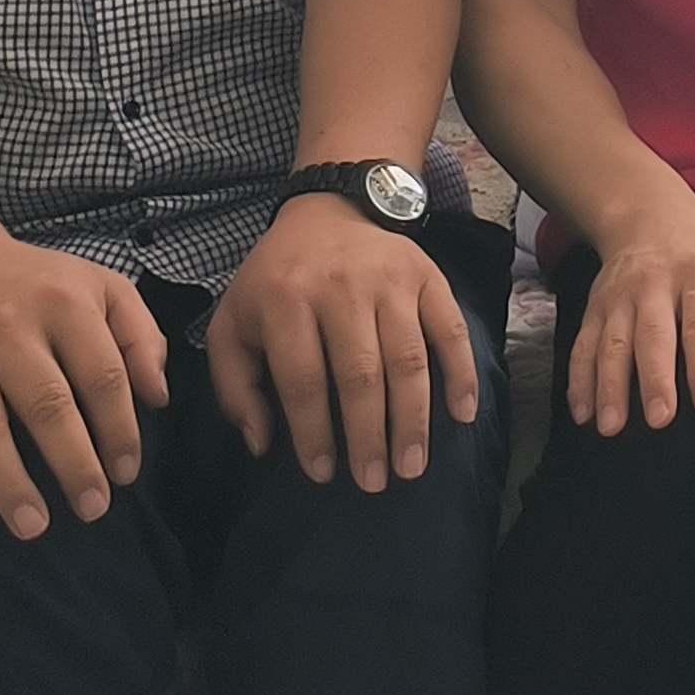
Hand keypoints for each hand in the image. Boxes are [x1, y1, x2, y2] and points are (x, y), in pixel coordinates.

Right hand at [0, 236, 170, 546]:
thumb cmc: (39, 290)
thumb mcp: (102, 288)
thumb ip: (141, 337)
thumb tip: (159, 398)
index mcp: (62, 304)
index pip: (102, 374)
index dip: (119, 428)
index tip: (127, 474)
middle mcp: (5, 329)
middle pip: (46, 404)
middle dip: (73, 463)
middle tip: (94, 509)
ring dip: (7, 484)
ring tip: (33, 527)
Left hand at [209, 191, 479, 490]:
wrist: (328, 212)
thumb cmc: (275, 283)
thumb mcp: (232, 326)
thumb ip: (235, 386)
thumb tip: (261, 444)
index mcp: (285, 300)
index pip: (303, 379)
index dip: (314, 433)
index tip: (323, 475)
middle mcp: (340, 286)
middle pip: (360, 373)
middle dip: (370, 436)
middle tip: (376, 482)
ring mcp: (390, 278)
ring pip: (408, 358)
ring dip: (414, 418)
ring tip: (412, 465)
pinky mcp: (427, 275)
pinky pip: (450, 329)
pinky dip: (461, 373)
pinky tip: (462, 415)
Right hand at [569, 185, 694, 434]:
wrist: (651, 218)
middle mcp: (656, 283)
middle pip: (653, 335)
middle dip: (654, 380)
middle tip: (659, 420)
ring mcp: (621, 295)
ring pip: (612, 343)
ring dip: (609, 386)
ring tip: (611, 427)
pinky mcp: (595, 306)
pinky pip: (583, 345)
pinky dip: (579, 381)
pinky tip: (582, 413)